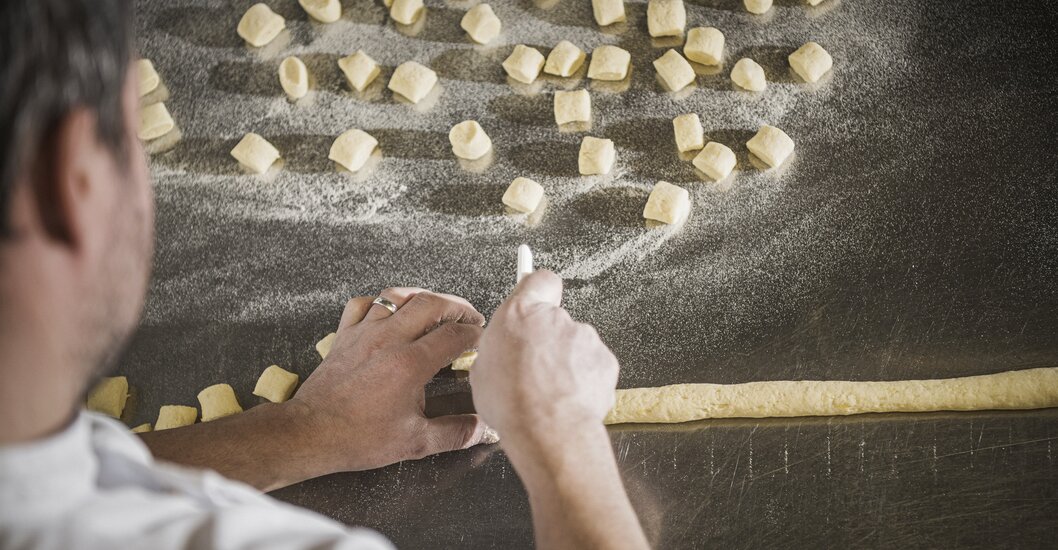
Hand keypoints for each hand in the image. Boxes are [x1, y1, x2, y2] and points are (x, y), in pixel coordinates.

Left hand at [290, 288, 494, 473]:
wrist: (310, 434)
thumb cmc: (357, 438)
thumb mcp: (415, 442)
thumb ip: (455, 433)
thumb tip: (483, 430)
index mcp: (410, 364)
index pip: (454, 335)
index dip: (475, 334)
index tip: (482, 340)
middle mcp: (389, 340)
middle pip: (432, 303)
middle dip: (458, 307)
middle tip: (469, 317)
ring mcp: (364, 333)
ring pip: (398, 296)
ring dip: (423, 297)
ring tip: (437, 306)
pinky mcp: (344, 336)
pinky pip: (363, 304)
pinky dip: (381, 302)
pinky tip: (390, 312)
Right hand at [471, 271, 619, 452]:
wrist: (548, 429)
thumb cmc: (511, 403)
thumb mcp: (483, 370)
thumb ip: (500, 348)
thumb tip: (505, 352)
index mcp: (519, 314)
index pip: (538, 280)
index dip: (540, 288)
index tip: (539, 291)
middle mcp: (555, 318)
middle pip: (555, 321)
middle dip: (549, 341)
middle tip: (535, 371)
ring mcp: (585, 337)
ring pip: (575, 347)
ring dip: (567, 364)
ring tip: (551, 393)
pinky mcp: (606, 360)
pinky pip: (593, 366)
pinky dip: (585, 380)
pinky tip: (570, 400)